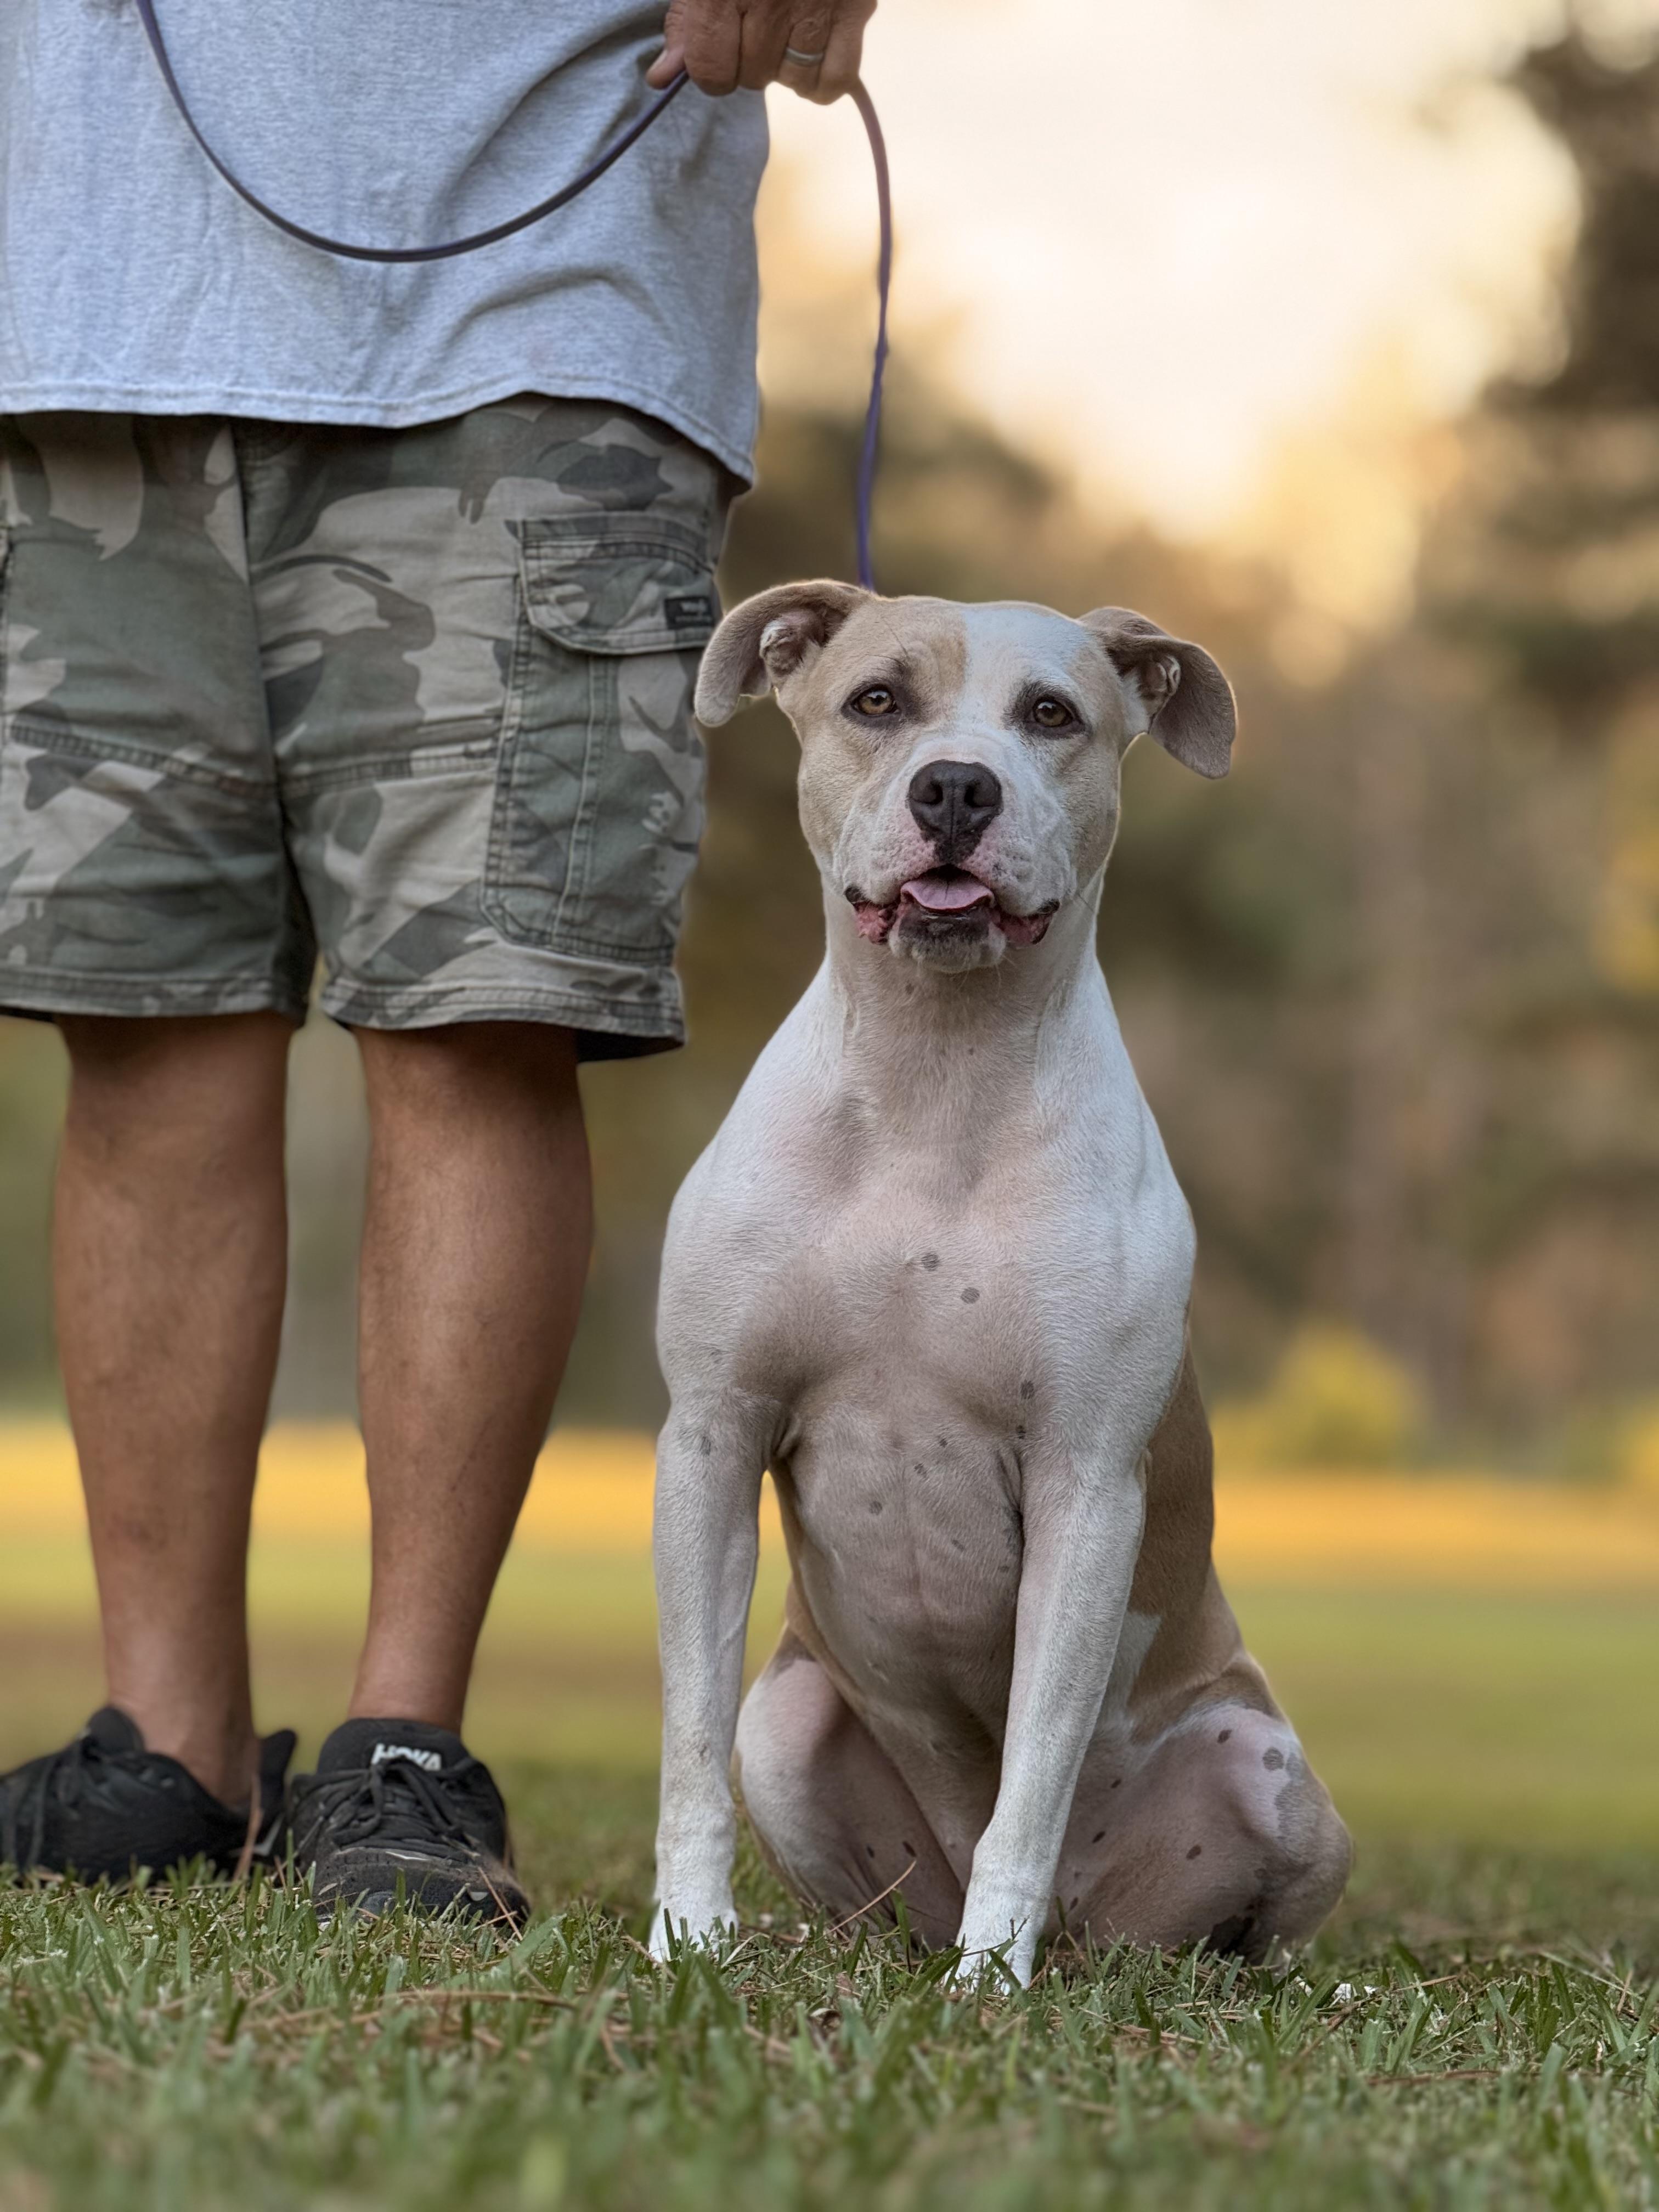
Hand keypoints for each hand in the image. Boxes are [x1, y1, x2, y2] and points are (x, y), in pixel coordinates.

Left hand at [647, 0, 876, 104]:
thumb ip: (686, 18)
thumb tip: (664, 77)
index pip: (711, 70)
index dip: (709, 69)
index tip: (716, 49)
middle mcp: (770, 0)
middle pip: (752, 76)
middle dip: (747, 60)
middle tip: (754, 23)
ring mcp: (817, 6)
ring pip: (793, 80)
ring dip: (785, 67)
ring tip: (784, 31)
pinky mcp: (856, 9)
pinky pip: (836, 78)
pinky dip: (820, 81)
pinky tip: (810, 56)